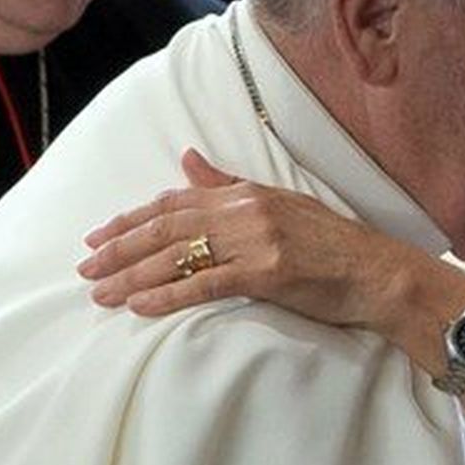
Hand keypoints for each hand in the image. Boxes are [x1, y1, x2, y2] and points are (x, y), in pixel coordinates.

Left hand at [77, 147, 420, 330]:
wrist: (379, 273)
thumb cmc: (333, 245)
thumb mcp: (280, 203)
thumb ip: (229, 183)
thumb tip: (188, 158)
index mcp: (248, 193)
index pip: (176, 201)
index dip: (132, 219)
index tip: (98, 237)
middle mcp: (248, 210)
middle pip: (168, 227)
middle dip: (120, 248)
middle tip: (85, 268)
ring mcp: (258, 240)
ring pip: (179, 256)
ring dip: (133, 276)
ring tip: (101, 293)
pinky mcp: (268, 272)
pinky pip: (206, 284)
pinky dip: (168, 296)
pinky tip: (140, 306)